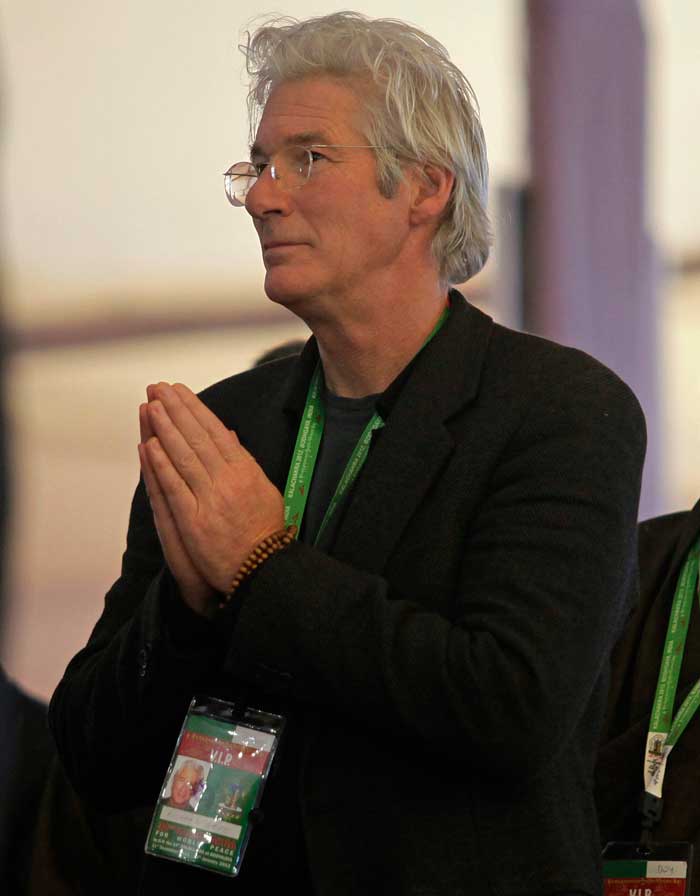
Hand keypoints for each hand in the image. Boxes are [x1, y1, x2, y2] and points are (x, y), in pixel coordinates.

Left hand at [142, 382, 284, 595]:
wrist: (263, 567)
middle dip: (176, 410)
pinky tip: (149, 446)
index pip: (216, 431)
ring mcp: (210, 499)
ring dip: (165, 429)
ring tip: (151, 406)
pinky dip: (161, 465)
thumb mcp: (264, 489)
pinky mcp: (194, 520)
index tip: (180, 391)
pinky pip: (175, 487)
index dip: (196, 408)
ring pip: (184, 456)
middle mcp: (228, 480)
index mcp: (246, 470)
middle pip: (197, 437)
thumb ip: (244, 461)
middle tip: (159, 387)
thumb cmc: (264, 530)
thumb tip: (229, 434)